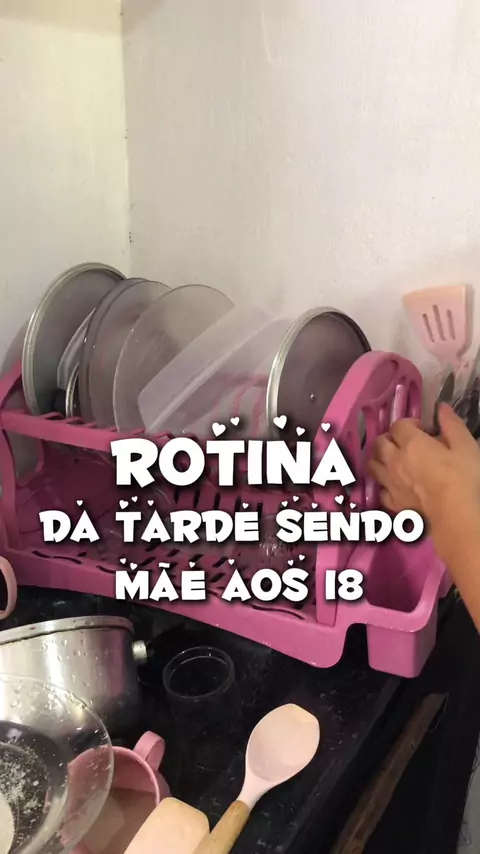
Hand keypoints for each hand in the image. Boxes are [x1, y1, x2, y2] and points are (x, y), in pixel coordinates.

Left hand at [367, 404, 479, 527]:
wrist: (456, 515)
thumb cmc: (463, 478)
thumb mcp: (465, 446)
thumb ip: (451, 424)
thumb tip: (441, 407)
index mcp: (412, 444)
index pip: (398, 425)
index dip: (409, 423)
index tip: (423, 429)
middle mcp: (395, 461)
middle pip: (379, 443)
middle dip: (389, 438)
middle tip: (404, 443)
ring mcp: (390, 483)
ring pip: (372, 465)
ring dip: (379, 459)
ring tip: (392, 461)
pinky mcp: (393, 502)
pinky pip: (380, 490)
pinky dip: (384, 485)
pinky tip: (394, 485)